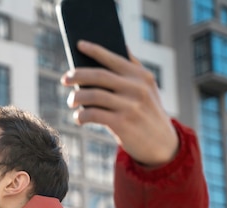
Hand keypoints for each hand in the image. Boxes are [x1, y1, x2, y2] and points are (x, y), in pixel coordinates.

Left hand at [60, 40, 178, 166]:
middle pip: (99, 76)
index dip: (95, 50)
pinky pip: (93, 115)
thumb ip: (134, 70)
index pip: (114, 58)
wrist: (162, 144)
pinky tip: (78, 118)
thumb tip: (118, 48)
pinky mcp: (122, 123)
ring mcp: (130, 106)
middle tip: (64, 79)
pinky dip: (81, 115)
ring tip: (71, 101)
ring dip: (76, 97)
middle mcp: (137, 88)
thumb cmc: (147, 113)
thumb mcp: (148, 89)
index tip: (79, 44)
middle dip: (77, 75)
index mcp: (141, 76)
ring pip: (93, 95)